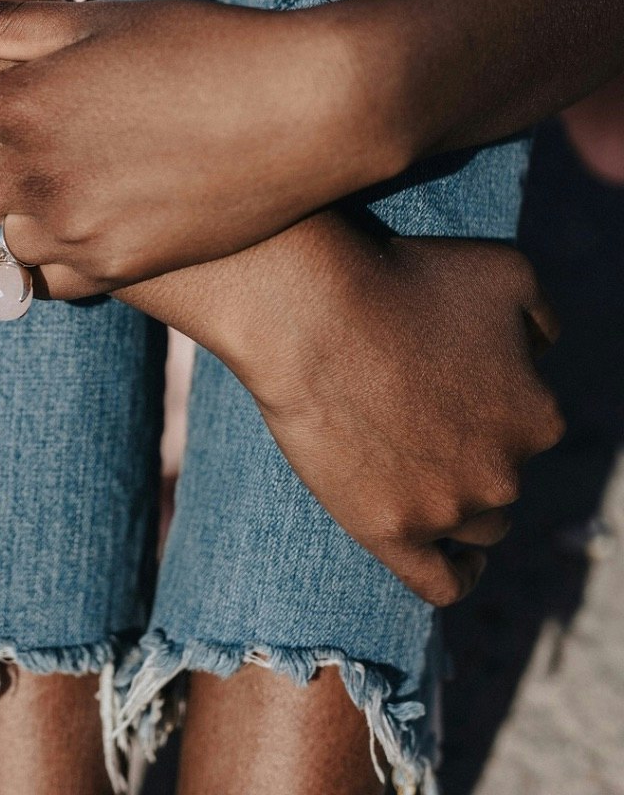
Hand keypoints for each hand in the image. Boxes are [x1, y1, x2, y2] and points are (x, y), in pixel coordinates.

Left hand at [0, 0, 405, 297]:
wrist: (305, 117)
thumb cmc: (208, 51)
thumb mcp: (103, 26)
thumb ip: (5, 25)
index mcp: (27, 101)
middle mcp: (37, 173)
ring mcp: (77, 229)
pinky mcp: (118, 269)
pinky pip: (49, 276)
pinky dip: (37, 257)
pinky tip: (51, 235)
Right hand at [198, 221, 563, 604]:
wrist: (311, 311)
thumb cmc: (402, 280)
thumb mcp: (506, 272)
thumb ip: (544, 322)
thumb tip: (540, 357)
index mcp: (539, 416)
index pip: (529, 429)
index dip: (489, 410)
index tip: (451, 393)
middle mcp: (505, 471)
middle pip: (502, 481)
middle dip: (471, 457)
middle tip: (416, 421)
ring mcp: (447, 507)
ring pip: (476, 527)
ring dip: (457, 503)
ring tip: (416, 473)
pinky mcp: (390, 531)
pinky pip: (442, 583)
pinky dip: (457, 575)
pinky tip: (453, 557)